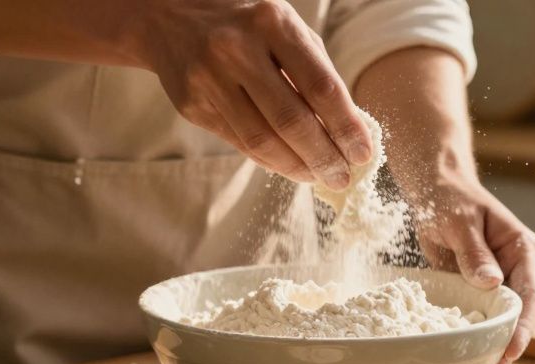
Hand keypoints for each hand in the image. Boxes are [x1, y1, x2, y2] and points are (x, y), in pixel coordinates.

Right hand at [134, 0, 371, 186]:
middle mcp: (237, 49)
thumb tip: (349, 130)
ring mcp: (209, 78)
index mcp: (272, 23)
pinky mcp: (193, 105)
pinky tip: (289, 166)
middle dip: (323, 156)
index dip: (346, 126)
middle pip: (291, 120)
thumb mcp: (285, 30)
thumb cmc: (247, 25)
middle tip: (342, 176)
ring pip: (262, 140)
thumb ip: (316, 72)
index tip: (364, 153)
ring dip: (297, 167)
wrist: (171, 16)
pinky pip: (240, 143)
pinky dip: (270, 160)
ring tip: (318, 177)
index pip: (321, 86)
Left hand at [411, 170, 534, 363]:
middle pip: (519, 314)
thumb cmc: (450, 197)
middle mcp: (517, 268)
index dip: (523, 326)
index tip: (511, 350)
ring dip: (491, 347)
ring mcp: (499, 280)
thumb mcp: (460, 222)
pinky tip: (464, 359)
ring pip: (501, 320)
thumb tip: (491, 284)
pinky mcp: (478, 288)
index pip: (530, 294)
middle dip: (507, 347)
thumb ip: (475, 253)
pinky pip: (480, 316)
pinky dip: (474, 336)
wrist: (436, 188)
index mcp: (523, 250)